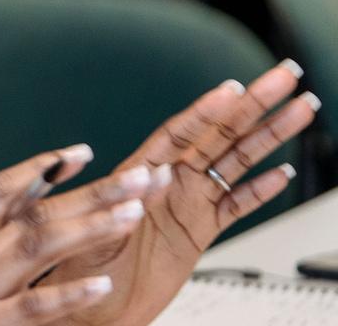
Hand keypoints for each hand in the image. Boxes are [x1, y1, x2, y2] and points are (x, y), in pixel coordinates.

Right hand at [0, 145, 168, 325]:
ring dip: (89, 227)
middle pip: (34, 214)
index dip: (40, 168)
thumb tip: (40, 190)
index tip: (84, 153)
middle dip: (92, 193)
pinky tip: (101, 283)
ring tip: (133, 213)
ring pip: (37, 247)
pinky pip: (34, 307)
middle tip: (140, 176)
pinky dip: (68, 293)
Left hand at [49, 62, 318, 325]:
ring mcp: (187, 203)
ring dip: (270, 136)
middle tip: (286, 76)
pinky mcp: (200, 232)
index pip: (180, 132)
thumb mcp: (94, 231)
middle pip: (219, 134)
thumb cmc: (77, 267)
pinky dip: (261, 190)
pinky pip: (236, 205)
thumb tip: (155, 176)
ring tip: (302, 109)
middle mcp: (168, 181)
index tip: (235, 87)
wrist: (89, 309)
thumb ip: (124, 203)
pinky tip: (284, 173)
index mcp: (139, 172)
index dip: (207, 110)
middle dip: (255, 105)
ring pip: (237, 162)